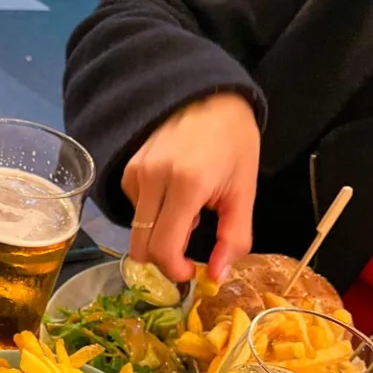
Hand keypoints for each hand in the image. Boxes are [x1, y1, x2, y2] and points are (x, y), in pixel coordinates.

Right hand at [122, 93, 259, 282]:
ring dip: (160, 236)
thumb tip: (217, 277)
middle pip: (141, 248)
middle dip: (163, 261)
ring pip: (137, 232)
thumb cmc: (233, 141)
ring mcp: (136, 173)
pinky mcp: (128, 171)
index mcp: (187, 184)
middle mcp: (153, 179)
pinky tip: (173, 197)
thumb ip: (234, 237)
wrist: (210, 95)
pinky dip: (153, 217)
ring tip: (187, 213)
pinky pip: (135, 213)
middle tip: (186, 254)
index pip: (163, 248)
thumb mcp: (244, 190)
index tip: (192, 271)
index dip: (175, 270)